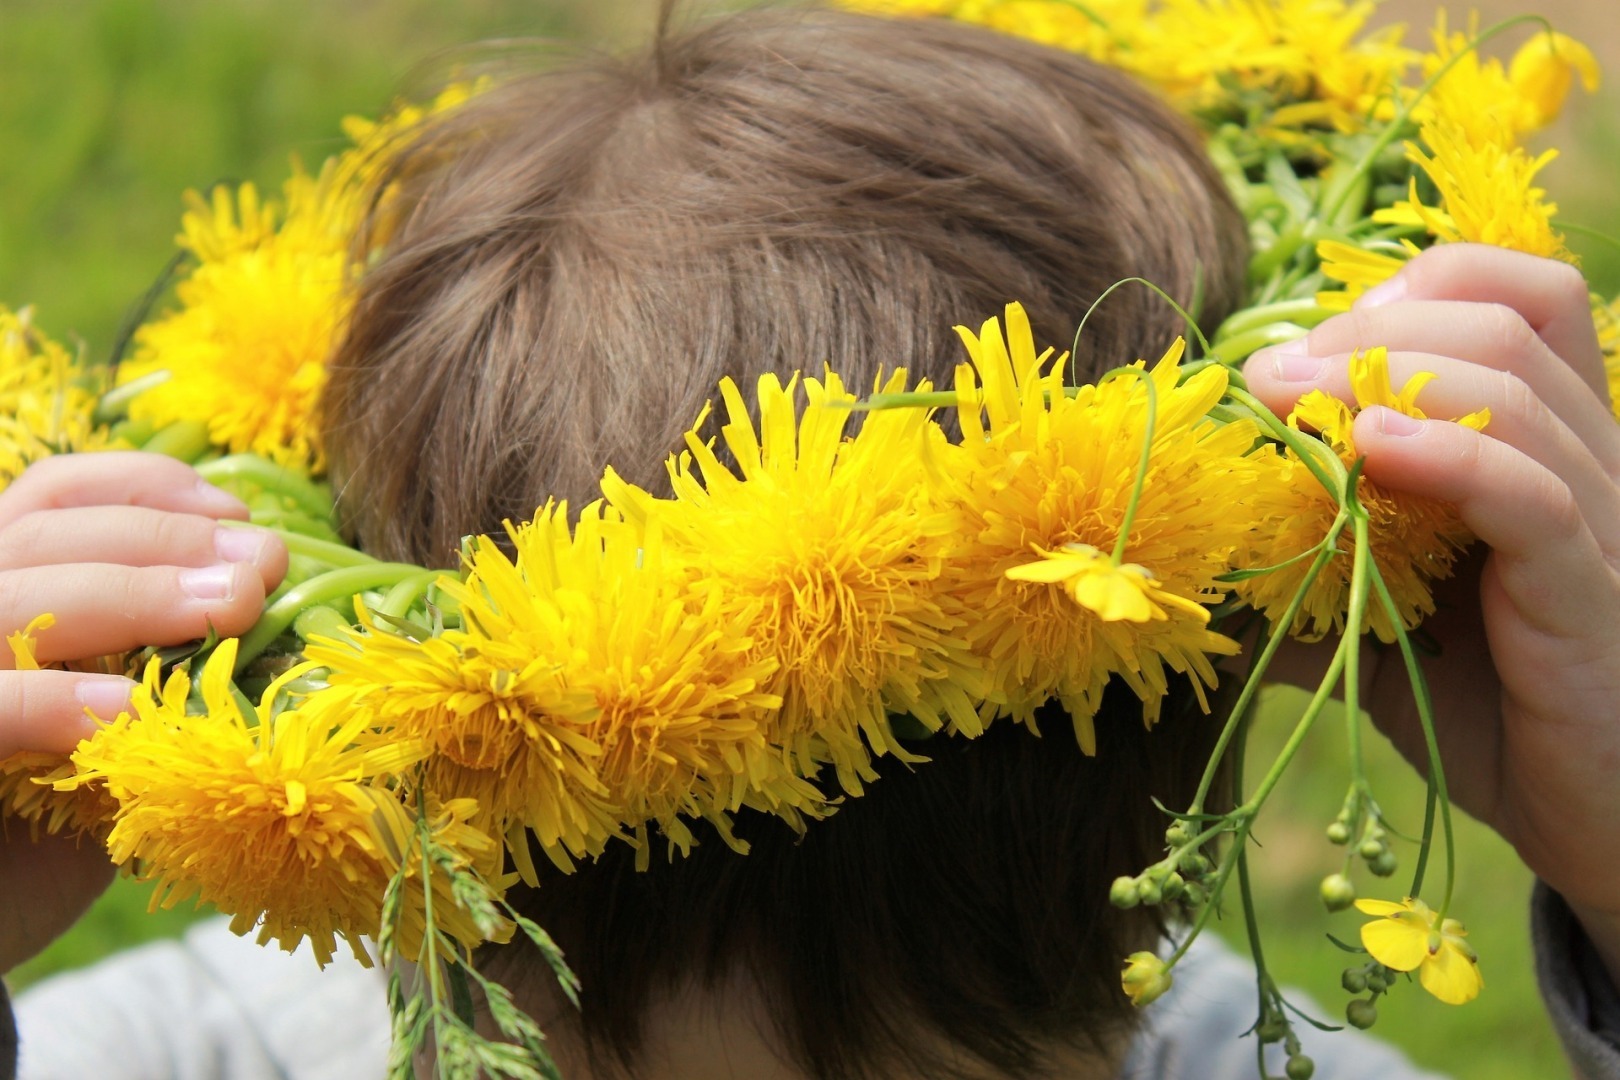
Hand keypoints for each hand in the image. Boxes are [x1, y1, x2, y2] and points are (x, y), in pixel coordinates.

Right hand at [0, 452, 286, 972]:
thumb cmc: (63, 819)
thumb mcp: (128, 722)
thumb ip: (170, 654)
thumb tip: (268, 585)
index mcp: (9, 588)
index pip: (57, 497)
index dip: (146, 486)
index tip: (239, 512)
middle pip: (47, 537)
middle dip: (167, 542)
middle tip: (261, 570)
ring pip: (13, 601)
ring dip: (131, 596)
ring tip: (228, 612)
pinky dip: (47, 702)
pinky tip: (126, 712)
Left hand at [1242, 244, 1619, 972]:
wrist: (1596, 828)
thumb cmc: (1490, 714)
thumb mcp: (1378, 624)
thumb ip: (1303, 572)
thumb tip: (1187, 557)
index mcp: (1552, 443)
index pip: (1521, 295)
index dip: (1413, 291)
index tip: (1309, 349)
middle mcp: (1596, 462)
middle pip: (1506, 320)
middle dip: (1370, 329)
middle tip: (1268, 378)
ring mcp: (1607, 525)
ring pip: (1519, 391)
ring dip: (1380, 377)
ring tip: (1285, 400)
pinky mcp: (1594, 599)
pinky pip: (1536, 498)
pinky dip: (1447, 456)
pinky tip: (1368, 450)